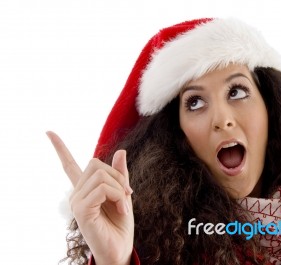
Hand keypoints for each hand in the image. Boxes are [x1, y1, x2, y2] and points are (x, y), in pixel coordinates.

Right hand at [47, 131, 133, 264]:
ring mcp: (76, 201)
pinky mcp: (81, 210)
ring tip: (124, 205)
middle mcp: (77, 193)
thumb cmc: (120, 224)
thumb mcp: (123, 195)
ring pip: (101, 175)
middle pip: (95, 163)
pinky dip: (117, 196)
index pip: (69, 165)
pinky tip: (122, 210)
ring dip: (120, 188)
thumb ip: (120, 175)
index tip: (49, 132)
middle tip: (127, 194)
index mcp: (85, 189)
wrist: (120, 249)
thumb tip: (121, 151)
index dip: (60, 148)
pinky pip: (103, 189)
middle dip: (117, 175)